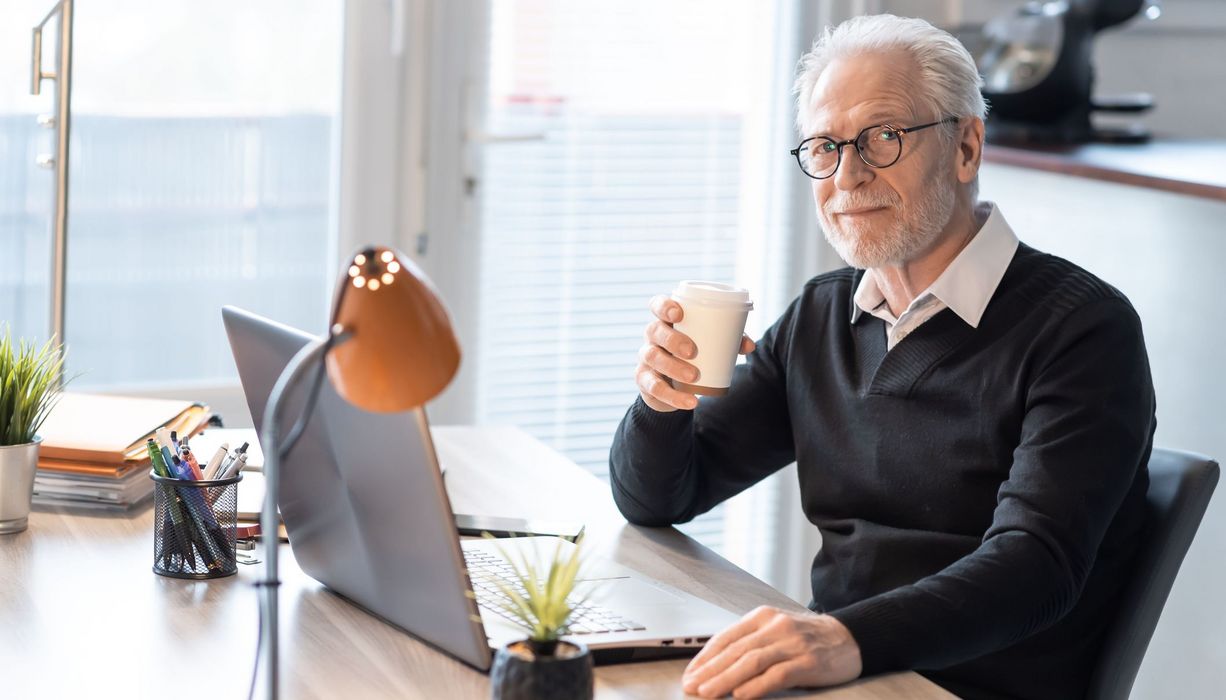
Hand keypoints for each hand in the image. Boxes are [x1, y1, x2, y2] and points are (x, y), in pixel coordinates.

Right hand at [637, 295, 755, 412]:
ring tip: (694, 376)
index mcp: (666, 320)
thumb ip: (730, 341)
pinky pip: (653, 388)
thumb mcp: (709, 344)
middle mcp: (652, 336)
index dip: (664, 306)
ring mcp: (646, 358)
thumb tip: (750, 346)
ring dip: (673, 367)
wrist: (675, 385)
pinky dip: (673, 396)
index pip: (657, 305)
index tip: (679, 314)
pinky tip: (690, 401)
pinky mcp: (644, 381)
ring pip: (652, 358)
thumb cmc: (694, 353)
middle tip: (692, 351)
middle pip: (653, 330)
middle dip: (672, 339)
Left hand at [681, 606, 861, 698]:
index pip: (726, 637)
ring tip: (707, 693)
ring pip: (751, 662)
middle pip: (735, 650)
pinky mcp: (807, 662)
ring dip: (725, 680)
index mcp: (763, 617)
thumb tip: (716, 666)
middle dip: (709, 671)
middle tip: (691, 686)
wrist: (850, 638)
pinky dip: (755, 686)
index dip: (705, 657)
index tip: (690, 674)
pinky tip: (740, 696)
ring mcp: (792, 643)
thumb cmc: (807, 638)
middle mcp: (775, 626)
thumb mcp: (776, 632)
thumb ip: (751, 644)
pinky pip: (776, 675)